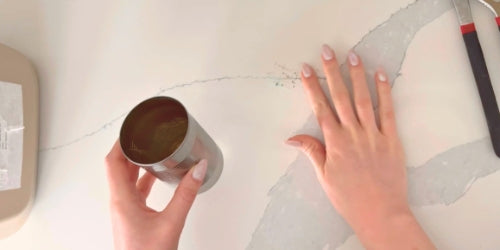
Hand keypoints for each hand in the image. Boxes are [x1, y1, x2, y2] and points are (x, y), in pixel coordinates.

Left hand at [105, 141, 206, 249]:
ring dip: (137, 163)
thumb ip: (187, 194)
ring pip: (127, 179)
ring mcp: (125, 210)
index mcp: (122, 200)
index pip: (113, 162)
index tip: (133, 128)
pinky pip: (136, 191)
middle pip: (119, 167)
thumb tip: (197, 170)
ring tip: (153, 149)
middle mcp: (120, 202)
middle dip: (131, 148)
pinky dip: (144, 179)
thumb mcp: (172, 222)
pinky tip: (157, 175)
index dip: (120, 142)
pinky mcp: (133, 217)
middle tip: (145, 134)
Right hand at [287, 45, 434, 248]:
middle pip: (340, 97)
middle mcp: (353, 133)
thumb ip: (311, 151)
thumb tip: (292, 138)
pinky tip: (380, 76)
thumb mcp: (324, 176)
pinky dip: (384, 92)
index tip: (306, 69)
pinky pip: (388, 111)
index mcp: (334, 142)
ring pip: (363, 99)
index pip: (320, 108)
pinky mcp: (391, 138)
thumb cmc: (349, 197)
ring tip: (352, 56)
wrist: (380, 212)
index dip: (312, 87)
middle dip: (332, 72)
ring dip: (357, 76)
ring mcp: (373, 134)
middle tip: (327, 52)